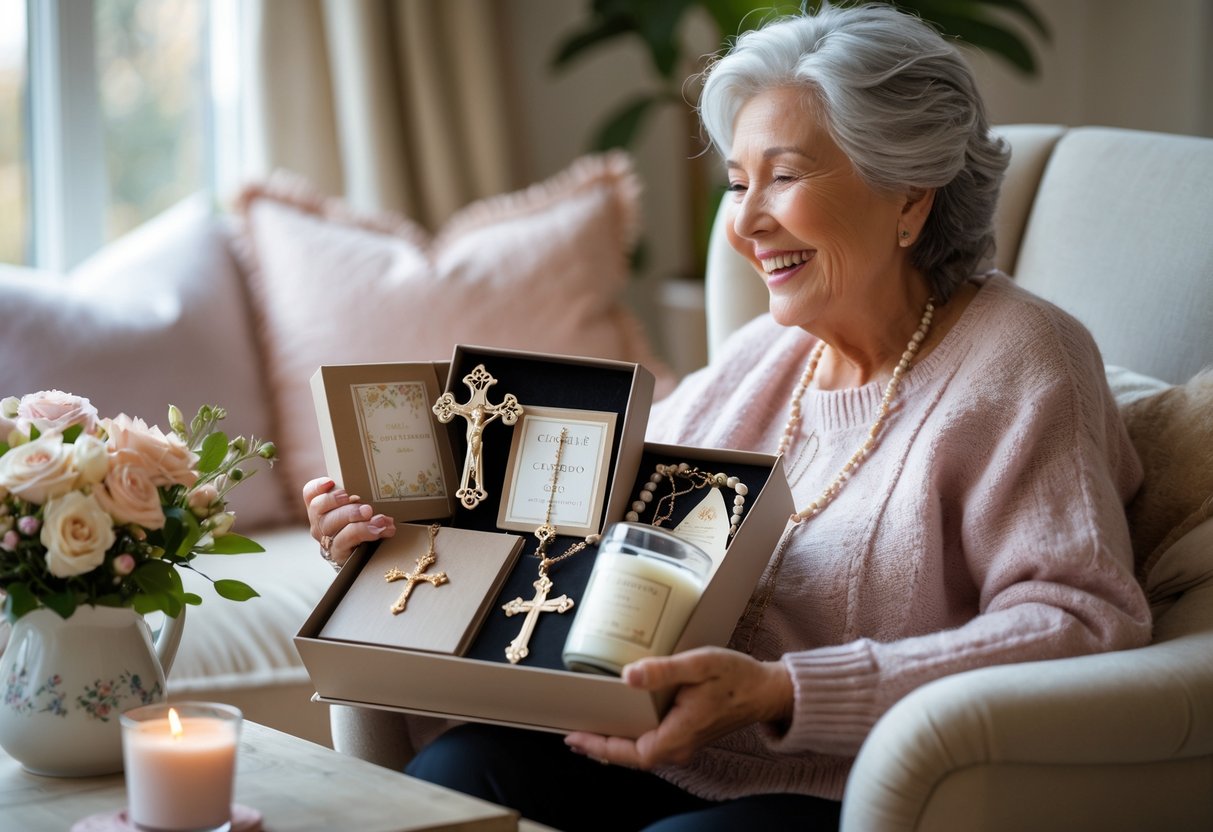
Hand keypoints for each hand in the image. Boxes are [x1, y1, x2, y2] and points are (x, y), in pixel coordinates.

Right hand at [302, 477, 395, 567]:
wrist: (365, 557)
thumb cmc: (363, 525)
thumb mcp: (360, 508)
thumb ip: (360, 498)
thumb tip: (377, 489)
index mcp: (321, 509)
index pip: (310, 494)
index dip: (317, 487)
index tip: (330, 482)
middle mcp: (319, 523)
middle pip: (318, 508)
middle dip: (341, 503)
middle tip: (366, 507)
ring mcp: (326, 539)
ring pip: (331, 525)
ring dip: (356, 520)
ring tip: (380, 520)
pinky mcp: (337, 553)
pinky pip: (345, 541)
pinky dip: (363, 532)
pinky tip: (379, 530)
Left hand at [564, 646, 792, 768]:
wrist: (768, 691)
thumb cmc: (737, 677)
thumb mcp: (700, 665)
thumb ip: (664, 671)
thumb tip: (629, 676)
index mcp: (679, 735)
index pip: (631, 753)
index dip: (601, 747)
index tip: (575, 737)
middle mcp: (680, 747)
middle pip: (632, 756)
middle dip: (601, 747)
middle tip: (572, 734)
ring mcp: (684, 743)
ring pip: (642, 751)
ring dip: (615, 743)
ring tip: (589, 730)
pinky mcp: (688, 735)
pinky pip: (652, 742)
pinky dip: (631, 736)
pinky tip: (621, 722)